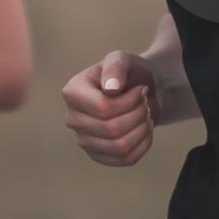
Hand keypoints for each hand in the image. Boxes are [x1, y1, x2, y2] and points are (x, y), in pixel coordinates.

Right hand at [62, 51, 156, 166]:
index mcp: (72, 92)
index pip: (103, 108)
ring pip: (119, 146)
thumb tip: (110, 89)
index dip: (129, 101)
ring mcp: (84, 140)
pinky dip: (143, 144)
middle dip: (138, 114)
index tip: (140, 90)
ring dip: (142, 129)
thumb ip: (116, 67)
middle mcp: (73, 118)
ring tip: (145, 115)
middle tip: (145, 103)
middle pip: (111, 129)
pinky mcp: (99, 155)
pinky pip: (126, 159)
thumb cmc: (129, 74)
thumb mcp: (123, 60)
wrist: (140, 92)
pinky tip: (145, 129)